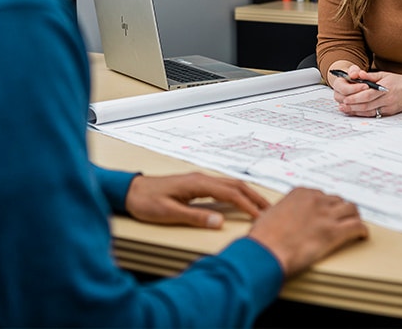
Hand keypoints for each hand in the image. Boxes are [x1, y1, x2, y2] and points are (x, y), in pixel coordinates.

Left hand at [125, 172, 269, 228]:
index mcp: (197, 184)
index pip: (230, 193)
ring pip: (230, 185)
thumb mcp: (169, 213)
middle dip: (254, 197)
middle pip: (235, 185)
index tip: (261, 216)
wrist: (130, 191)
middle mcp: (201, 179)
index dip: (248, 205)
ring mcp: (199, 181)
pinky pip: (222, 188)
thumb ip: (195, 217)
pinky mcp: (195, 185)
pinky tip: (239, 202)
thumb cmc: (146, 201)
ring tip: (260, 207)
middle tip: (270, 210)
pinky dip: (236, 194)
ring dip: (247, 195)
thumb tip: (219, 222)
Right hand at [247, 187, 367, 276]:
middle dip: (340, 210)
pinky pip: (357, 226)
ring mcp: (326, 215)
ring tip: (354, 224)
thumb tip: (283, 218)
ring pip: (351, 209)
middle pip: (337, 200)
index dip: (325, 204)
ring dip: (353, 217)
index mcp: (300, 193)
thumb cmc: (264, 237)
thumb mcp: (270, 214)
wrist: (267, 250)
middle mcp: (315, 200)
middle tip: (341, 219)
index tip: (327, 211)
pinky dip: (362, 231)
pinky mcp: (334, 232)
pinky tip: (362, 235)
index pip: (321, 194)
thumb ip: (283, 212)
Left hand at [330, 63, 390, 116]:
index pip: (368, 94)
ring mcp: (389, 107)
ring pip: (370, 112)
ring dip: (356, 111)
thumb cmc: (398, 81)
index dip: (356, 97)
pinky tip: (356, 112)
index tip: (346, 98)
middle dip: (353, 106)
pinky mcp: (390, 112)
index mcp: (386, 87)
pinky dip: (364, 114)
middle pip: (368, 105)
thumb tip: (357, 74)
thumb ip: (370, 76)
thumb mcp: (384, 74)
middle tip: (342, 105)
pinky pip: (375, 114)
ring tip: (346, 109)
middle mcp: (388, 99)